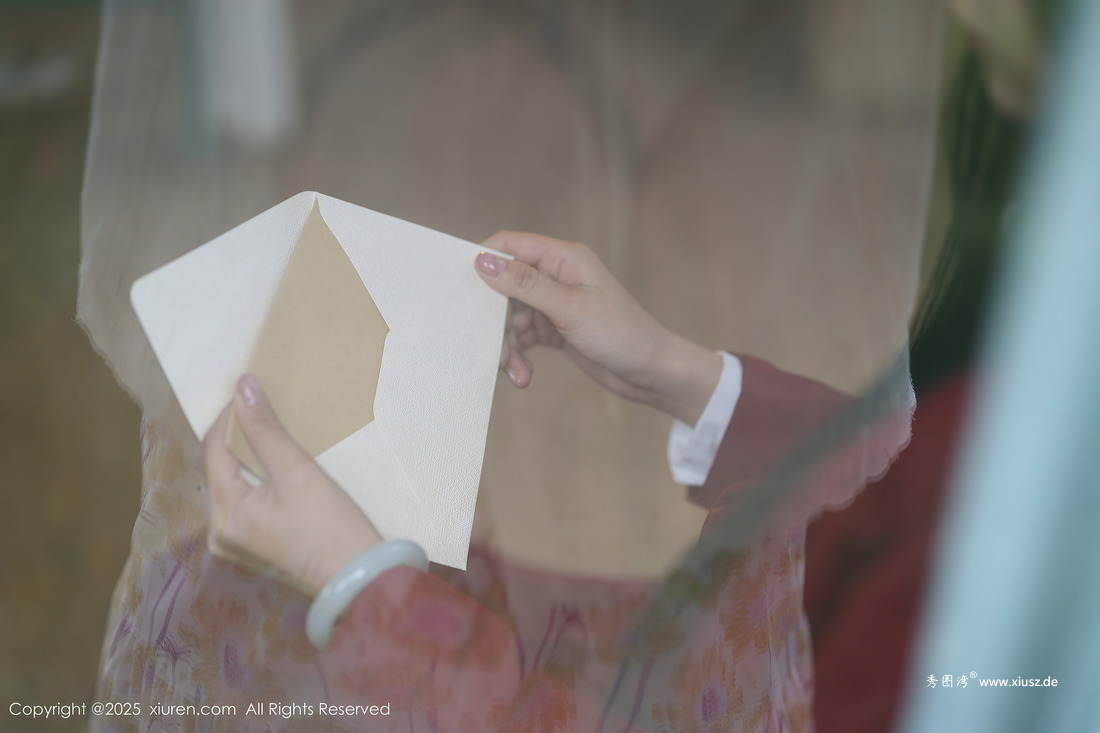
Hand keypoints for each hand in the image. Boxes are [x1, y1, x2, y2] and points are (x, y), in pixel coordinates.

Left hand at [202, 374, 382, 594]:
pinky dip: (253, 473)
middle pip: (217, 466)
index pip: (213, 451)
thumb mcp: (297, 472)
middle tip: (257, 406)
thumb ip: (267, 430)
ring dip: (244, 452)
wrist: (359, 576)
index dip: (229, 417)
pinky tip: (271, 458)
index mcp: (224, 513)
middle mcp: (220, 527)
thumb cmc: (331, 525)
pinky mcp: (255, 538)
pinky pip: (243, 495)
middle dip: (234, 434)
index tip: (249, 391)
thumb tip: (243, 387)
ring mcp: (237, 536)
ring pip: (230, 479)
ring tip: (265, 427)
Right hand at [475, 231, 721, 425]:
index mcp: (564, 259)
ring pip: (510, 318)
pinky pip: (523, 337)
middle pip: (504, 288)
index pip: (509, 245)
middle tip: (493, 352)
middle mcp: (557, 276)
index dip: (483, 264)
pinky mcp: (555, 329)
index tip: (462, 292)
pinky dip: (519, 355)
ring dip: (507, 346)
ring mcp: (556, 304)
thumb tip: (483, 261)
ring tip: (515, 372)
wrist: (652, 373)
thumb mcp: (570, 309)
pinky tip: (524, 375)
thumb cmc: (622, 335)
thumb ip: (525, 284)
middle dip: (495, 321)